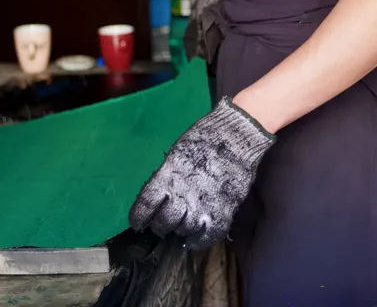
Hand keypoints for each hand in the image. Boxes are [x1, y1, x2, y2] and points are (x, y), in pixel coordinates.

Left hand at [129, 97, 274, 249]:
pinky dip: (198, 241)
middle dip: (161, 225)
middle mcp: (182, 196)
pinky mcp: (223, 211)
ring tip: (182, 224)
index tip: (139, 222)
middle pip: (164, 223)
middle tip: (164, 223)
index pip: (145, 206)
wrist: (237, 136)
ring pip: (184, 230)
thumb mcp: (177, 154)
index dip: (139, 217)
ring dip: (180, 229)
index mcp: (167, 178)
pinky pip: (207, 236)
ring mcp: (203, 206)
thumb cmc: (204, 138)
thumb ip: (167, 177)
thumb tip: (161, 194)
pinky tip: (193, 238)